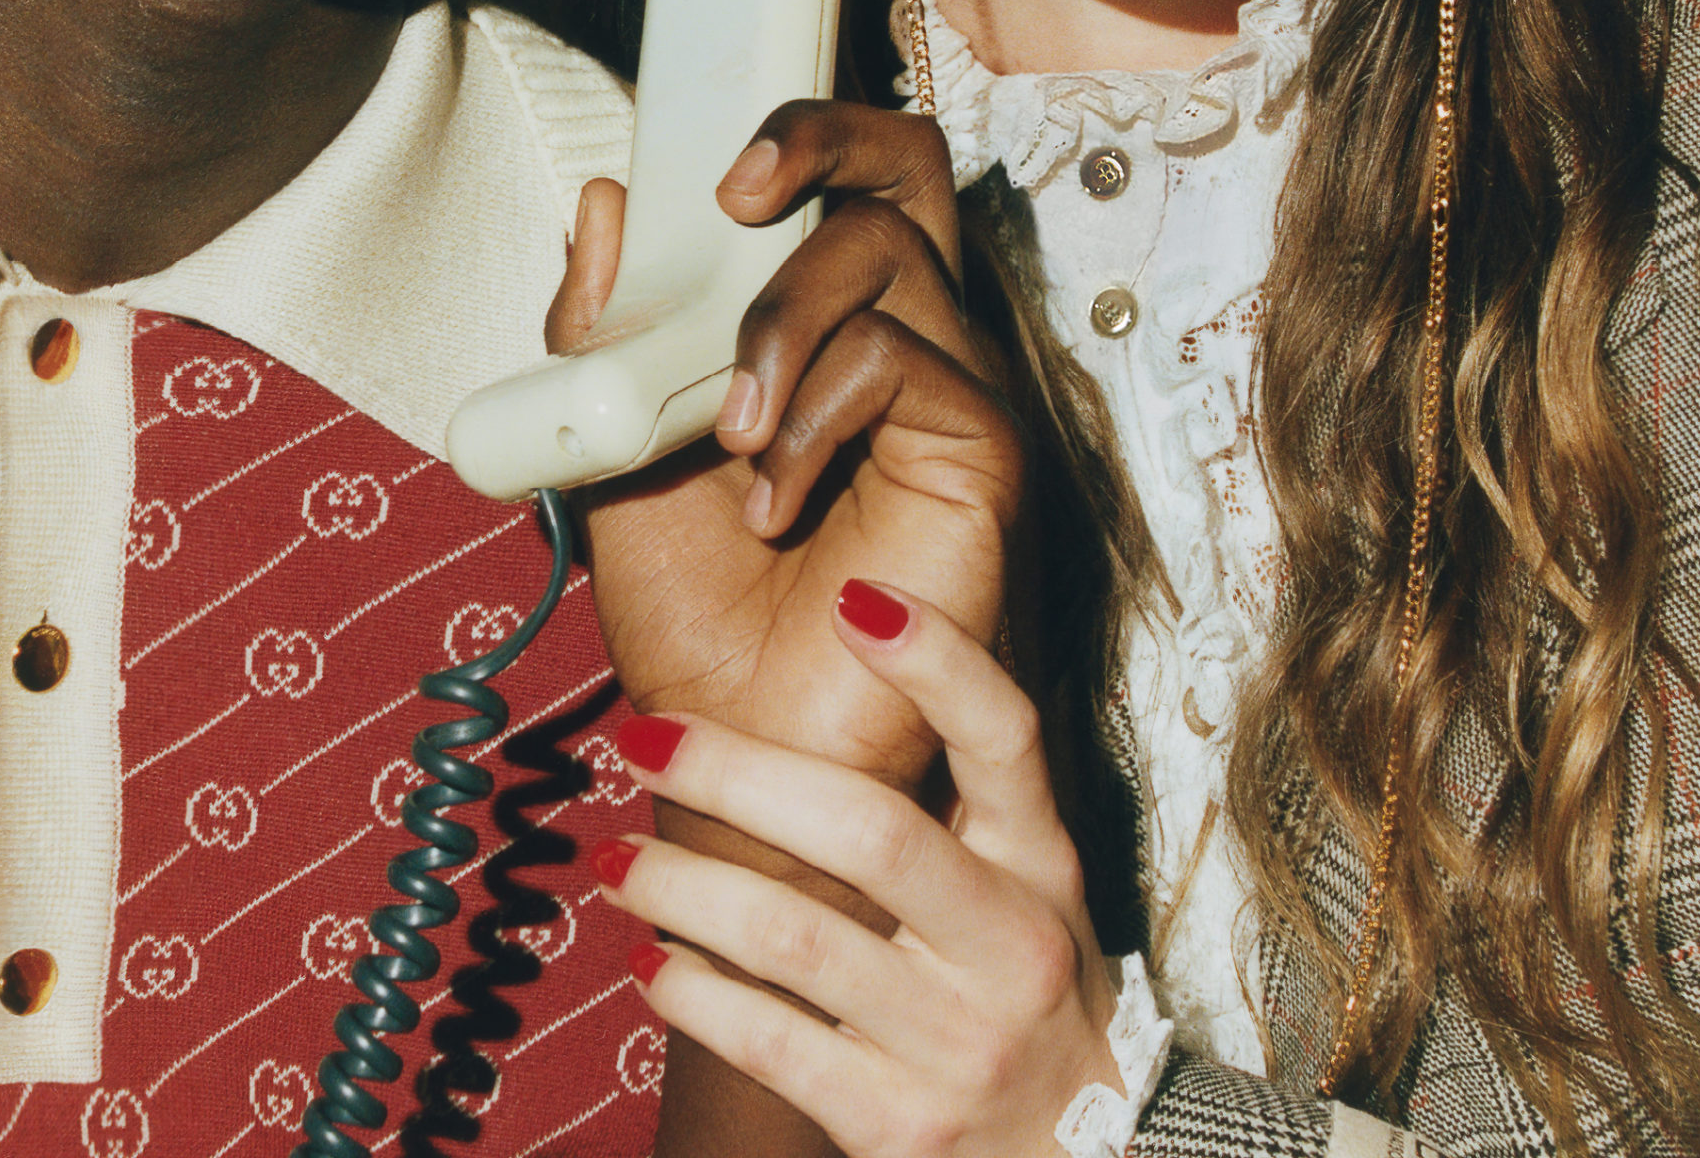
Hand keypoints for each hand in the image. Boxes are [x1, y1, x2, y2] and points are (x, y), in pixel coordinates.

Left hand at [548, 101, 1018, 793]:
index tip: (702, 173)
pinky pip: (898, 359)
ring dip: (774, 327)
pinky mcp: (982, 451)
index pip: (845, 176)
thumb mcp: (617, 444)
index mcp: (826, 323)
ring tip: (725, 437)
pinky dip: (811, 416)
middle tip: (735, 196)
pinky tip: (773, 500)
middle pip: (905, 164)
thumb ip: (606, 332)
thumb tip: (600, 204)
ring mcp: (950, 388)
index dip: (795, 135)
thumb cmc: (696, 610)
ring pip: (882, 253)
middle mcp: (905, 335)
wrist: (733, 747)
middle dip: (820, 141)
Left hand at [599, 584, 1125, 1157]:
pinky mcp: (901, 1127)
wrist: (1085, 1153)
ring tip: (614, 859)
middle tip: (643, 735)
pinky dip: (696, 995)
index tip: (851, 597)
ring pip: (798, 940)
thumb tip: (836, 649)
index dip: (937, 664)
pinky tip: (650, 960)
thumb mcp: (1023, 877)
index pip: (1005, 739)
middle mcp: (1009, 943)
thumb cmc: (1019, 979)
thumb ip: (952, 786)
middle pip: (869, 831)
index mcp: (1039, 860)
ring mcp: (957, 1041)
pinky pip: (774, 1047)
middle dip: (739, 774)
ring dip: (685, 886)